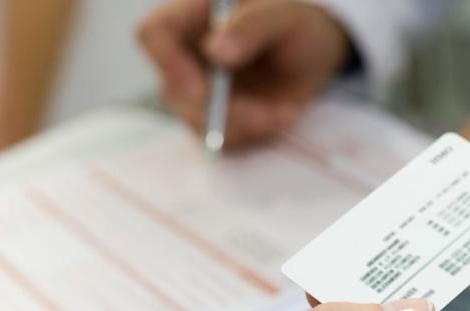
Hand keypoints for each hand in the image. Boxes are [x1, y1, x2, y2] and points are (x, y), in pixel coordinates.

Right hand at [138, 0, 351, 146]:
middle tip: (267, 114)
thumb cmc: (294, 23)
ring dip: (245, 126)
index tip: (201, 91)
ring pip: (199, 122)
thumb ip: (251, 27)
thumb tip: (215, 52)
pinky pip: (223, 138)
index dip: (168, 63)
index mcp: (190, 15)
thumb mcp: (283, 16)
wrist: (314, 54)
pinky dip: (255, 134)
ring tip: (285, 111)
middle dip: (223, 110)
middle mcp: (185, 53)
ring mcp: (197, 88)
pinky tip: (282, 115)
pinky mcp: (216, 116)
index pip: (154, 34)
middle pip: (175, 90)